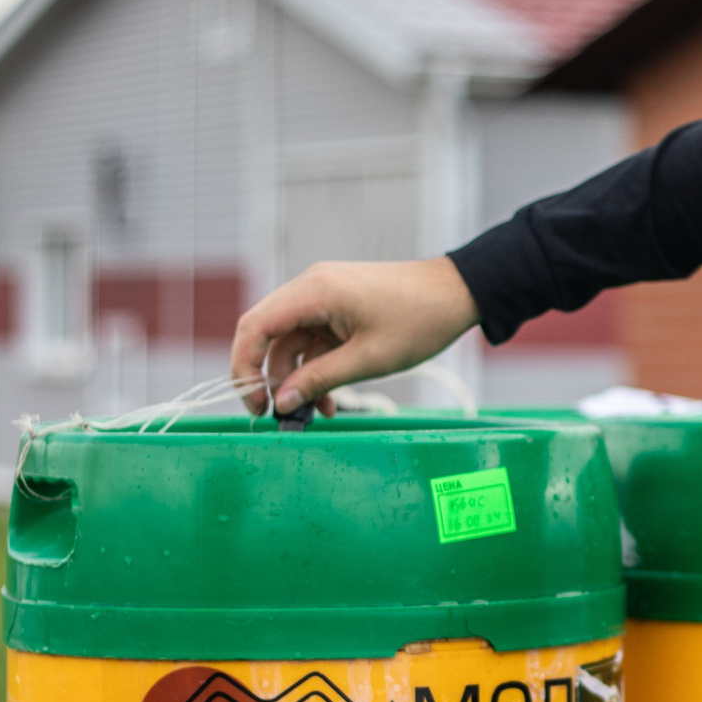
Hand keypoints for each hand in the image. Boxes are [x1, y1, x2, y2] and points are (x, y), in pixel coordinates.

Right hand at [230, 256, 478, 414]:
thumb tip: (283, 403)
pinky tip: (332, 400)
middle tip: (277, 414)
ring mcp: (324, 296)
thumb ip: (320, 381)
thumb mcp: (368, 360)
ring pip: (291, 342)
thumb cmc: (419, 320)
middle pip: (267, 334)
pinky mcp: (338, 307)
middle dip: (268, 378)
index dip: (244, 367)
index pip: (255, 326)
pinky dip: (317, 369)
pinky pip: (314, 341)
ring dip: (299, 379)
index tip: (254, 402)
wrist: (457, 293)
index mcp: (314, 291)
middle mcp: (312, 288)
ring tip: (318, 414)